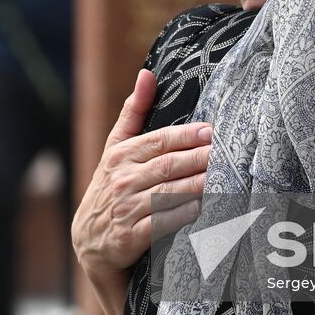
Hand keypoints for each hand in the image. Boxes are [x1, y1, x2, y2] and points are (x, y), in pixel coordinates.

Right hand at [71, 69, 211, 283]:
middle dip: (198, 158)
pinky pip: (161, 222)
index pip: (158, 141)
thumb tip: (147, 74)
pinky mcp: (131, 236)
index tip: (211, 130)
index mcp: (120, 155)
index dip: (186, 135)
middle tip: (225, 152)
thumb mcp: (115, 148)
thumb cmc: (110, 187)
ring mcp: (125, 208)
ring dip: (196, 184)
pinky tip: (202, 206)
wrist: (89, 241)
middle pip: (167, 165)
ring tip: (221, 176)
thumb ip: (133, 112)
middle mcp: (122, 180)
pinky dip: (183, 214)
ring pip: (167, 193)